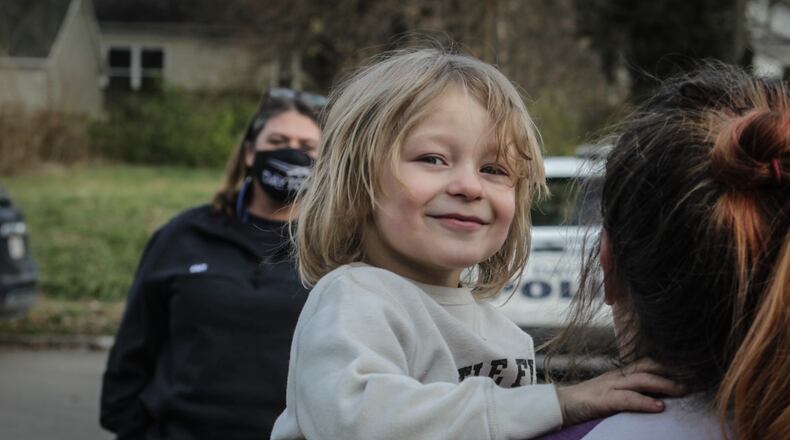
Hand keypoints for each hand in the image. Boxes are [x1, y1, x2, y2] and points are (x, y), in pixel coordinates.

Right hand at [555, 358, 685, 425]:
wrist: (559, 405)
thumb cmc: (585, 402)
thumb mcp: (611, 393)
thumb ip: (630, 391)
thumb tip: (654, 395)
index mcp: (619, 374)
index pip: (647, 362)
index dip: (668, 363)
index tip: (689, 367)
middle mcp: (616, 376)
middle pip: (647, 366)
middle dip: (671, 370)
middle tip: (693, 377)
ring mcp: (609, 386)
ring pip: (641, 380)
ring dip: (664, 384)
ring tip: (682, 390)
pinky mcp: (602, 399)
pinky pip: (627, 399)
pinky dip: (644, 402)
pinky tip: (659, 407)